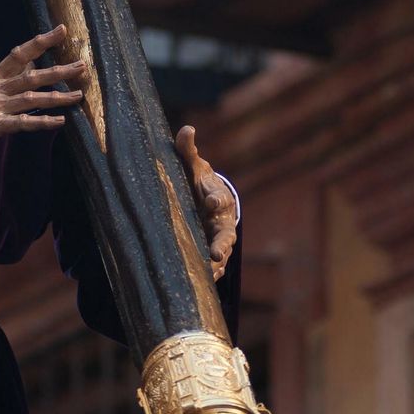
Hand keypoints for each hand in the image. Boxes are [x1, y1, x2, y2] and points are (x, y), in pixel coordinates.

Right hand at [0, 25, 86, 163]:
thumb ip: (9, 77)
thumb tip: (31, 63)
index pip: (20, 53)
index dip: (41, 41)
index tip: (61, 30)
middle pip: (33, 75)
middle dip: (59, 70)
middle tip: (82, 66)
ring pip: (33, 98)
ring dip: (58, 97)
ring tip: (78, 95)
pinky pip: (24, 122)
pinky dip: (43, 121)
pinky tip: (60, 121)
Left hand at [176, 125, 237, 280]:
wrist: (206, 201)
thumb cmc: (198, 182)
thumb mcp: (193, 166)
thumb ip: (188, 151)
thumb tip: (187, 129)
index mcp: (218, 198)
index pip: (219, 198)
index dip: (216, 200)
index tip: (210, 201)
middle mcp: (222, 221)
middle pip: (226, 234)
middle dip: (221, 243)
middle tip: (216, 253)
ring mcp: (218, 239)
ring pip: (222, 255)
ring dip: (216, 265)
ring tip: (208, 275)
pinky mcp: (211, 252)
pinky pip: (214, 267)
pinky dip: (210, 275)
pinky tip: (201, 284)